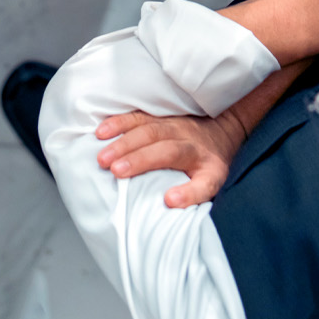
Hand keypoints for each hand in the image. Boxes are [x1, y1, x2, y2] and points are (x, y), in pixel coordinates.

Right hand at [95, 109, 246, 207]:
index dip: (186, 188)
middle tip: (112, 170)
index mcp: (202, 158)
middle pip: (160, 144)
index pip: (196, 173)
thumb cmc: (209, 162)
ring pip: (145, 128)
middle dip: (136, 157)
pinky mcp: (156, 116)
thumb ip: (196, 192)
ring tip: (102, 155)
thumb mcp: (213, 180)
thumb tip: (170, 201)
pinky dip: (117, 123)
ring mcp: (169, 124)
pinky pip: (136, 117)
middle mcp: (184, 138)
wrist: (217, 129)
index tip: (168, 200)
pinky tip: (101, 131)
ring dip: (122, 140)